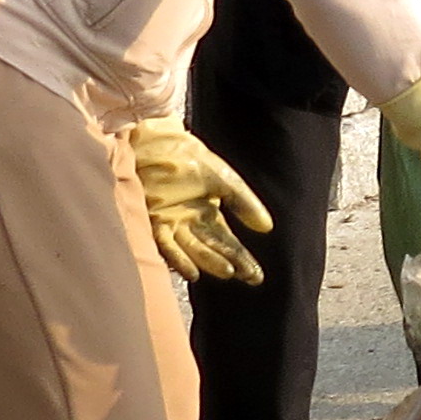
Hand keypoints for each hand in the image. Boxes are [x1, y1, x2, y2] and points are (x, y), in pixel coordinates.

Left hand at [130, 119, 272, 283]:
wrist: (154, 141)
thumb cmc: (188, 156)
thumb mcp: (224, 179)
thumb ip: (244, 203)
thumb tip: (267, 228)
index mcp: (206, 213)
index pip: (227, 242)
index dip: (242, 259)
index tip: (256, 276)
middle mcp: (189, 223)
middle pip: (212, 249)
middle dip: (230, 264)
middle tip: (247, 278)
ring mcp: (171, 224)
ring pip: (193, 250)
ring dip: (209, 262)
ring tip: (227, 272)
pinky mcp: (154, 221)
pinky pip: (167, 244)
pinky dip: (179, 258)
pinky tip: (193, 271)